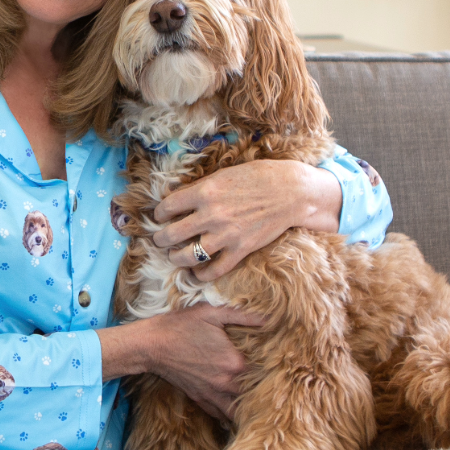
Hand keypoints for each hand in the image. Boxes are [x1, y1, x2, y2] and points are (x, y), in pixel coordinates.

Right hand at [98, 304, 264, 419]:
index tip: (284, 373)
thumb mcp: (213, 314)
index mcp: (234, 364)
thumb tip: (269, 318)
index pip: (263, 376)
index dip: (274, 374)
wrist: (152, 345)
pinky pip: (219, 414)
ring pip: (237, 412)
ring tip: (260, 409)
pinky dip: (228, 415)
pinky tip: (237, 412)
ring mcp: (211, 394)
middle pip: (254, 399)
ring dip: (248, 411)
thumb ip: (243, 316)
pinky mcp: (199, 398)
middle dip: (265, 397)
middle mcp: (225, 384)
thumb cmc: (182, 326)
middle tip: (278, 397)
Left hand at [152, 159, 341, 281]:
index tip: (160, 216)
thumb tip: (176, 197)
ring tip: (174, 256)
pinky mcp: (240, 250)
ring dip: (175, 258)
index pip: (167, 207)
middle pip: (171, 234)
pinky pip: (214, 270)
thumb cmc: (258, 177)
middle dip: (160, 239)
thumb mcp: (223, 174)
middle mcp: (210, 215)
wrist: (291, 192)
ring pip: (187, 256)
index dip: (159, 213)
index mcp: (204, 192)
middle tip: (160, 240)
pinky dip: (202, 274)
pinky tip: (197, 272)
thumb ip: (200, 188)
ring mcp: (225, 235)